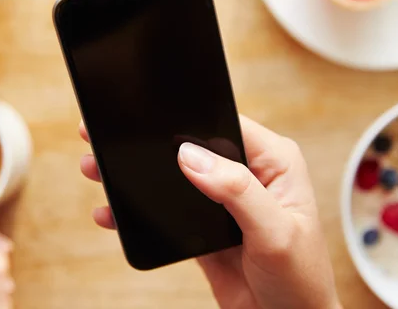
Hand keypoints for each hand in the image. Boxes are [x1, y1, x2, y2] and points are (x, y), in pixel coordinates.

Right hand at [79, 115, 340, 308]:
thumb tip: (190, 156)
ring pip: (173, 176)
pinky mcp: (202, 225)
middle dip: (150, 145)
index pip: (225, 124)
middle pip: (192, 147)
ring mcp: (222, 199)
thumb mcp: (274, 231)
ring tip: (97, 169)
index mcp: (273, 162)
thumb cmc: (300, 278)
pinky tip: (112, 211)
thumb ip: (236, 190)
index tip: (146, 118)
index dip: (186, 119)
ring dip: (138, 175)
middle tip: (110, 139)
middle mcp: (247, 174)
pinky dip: (139, 209)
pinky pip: (165, 209)